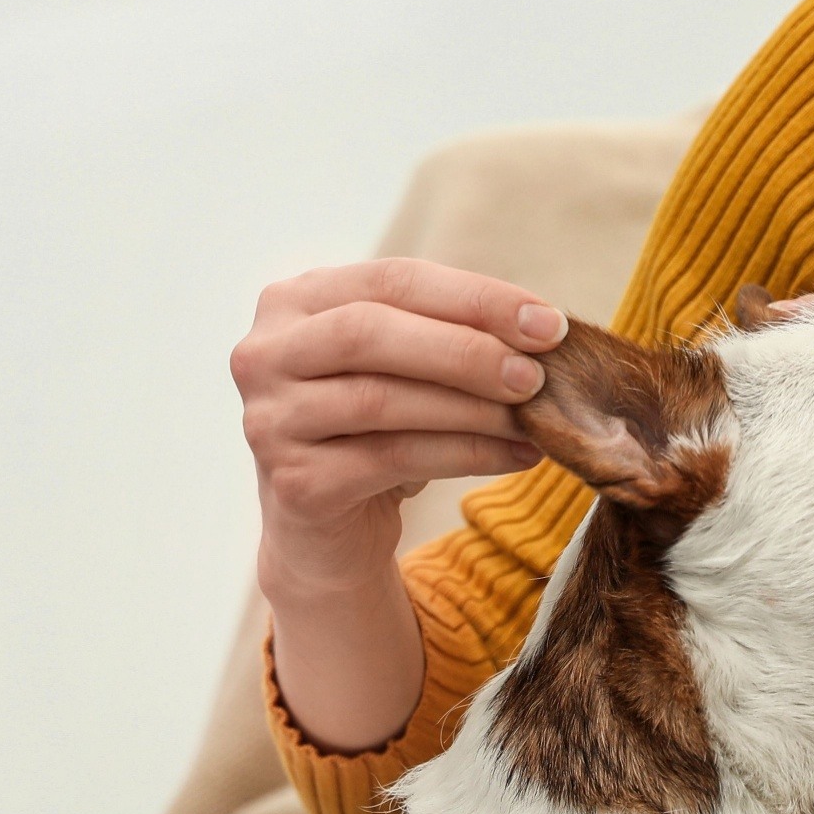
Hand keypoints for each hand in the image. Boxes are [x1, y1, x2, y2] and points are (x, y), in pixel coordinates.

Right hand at [232, 259, 564, 749]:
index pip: (392, 279)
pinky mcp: (293, 482)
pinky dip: (467, 454)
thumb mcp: (404, 367)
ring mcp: (269, 419)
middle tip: (537, 374)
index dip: (475, 297)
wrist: (327, 534)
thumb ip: (450, 332)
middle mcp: (264, 354)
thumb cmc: (375, 431)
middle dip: (466, 350)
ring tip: (536, 420)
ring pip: (383, 399)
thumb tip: (543, 327)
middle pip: (371, 331)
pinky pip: (394, 458)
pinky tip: (516, 456)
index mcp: (291, 302)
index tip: (549, 323)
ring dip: (473, 408)